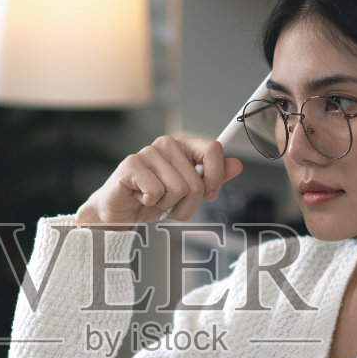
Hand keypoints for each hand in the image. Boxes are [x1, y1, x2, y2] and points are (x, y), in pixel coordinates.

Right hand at [75, 136, 243, 226]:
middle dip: (186, 204)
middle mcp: (167, 144)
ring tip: (152, 200)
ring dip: (167, 205)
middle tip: (168, 204)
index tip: (210, 194)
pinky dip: (150, 203)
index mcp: (183, 146)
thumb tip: (237, 165)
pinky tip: (139, 197)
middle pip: (196, 181)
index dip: (216, 177)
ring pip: (178, 189)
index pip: (213, 149)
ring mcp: (148, 152)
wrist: (120, 213)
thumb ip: (212, 178)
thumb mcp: (188, 193)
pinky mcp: (131, 164)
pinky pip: (157, 192)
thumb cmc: (153, 200)